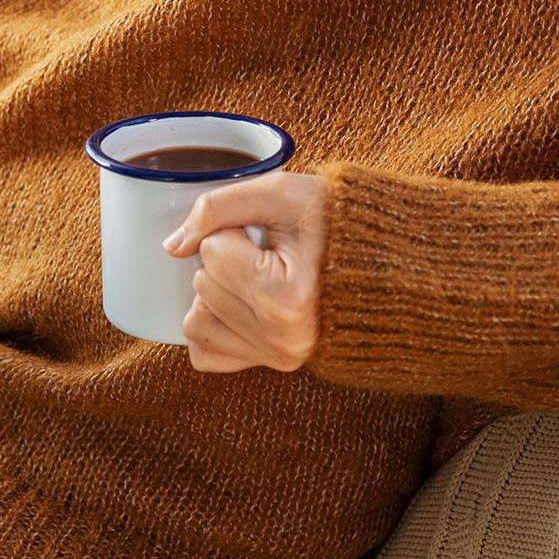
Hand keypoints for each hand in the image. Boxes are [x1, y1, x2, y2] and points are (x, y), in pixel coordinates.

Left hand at [159, 168, 328, 372]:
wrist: (385, 262)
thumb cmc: (338, 222)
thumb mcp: (283, 192)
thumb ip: (218, 207)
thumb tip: (172, 246)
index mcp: (288, 298)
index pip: (212, 251)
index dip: (235, 230)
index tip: (271, 233)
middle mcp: (283, 337)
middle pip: (202, 284)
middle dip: (226, 259)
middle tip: (268, 252)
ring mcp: (278, 356)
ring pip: (195, 320)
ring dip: (218, 292)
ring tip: (259, 277)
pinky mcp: (270, 365)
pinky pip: (204, 355)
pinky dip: (213, 327)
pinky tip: (242, 304)